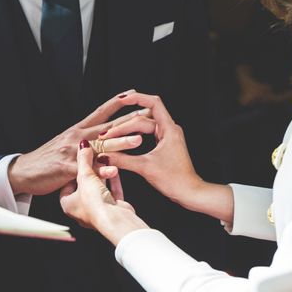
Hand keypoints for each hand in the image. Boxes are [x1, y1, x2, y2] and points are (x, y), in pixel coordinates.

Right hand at [8, 90, 149, 195]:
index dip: (117, 103)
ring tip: (138, 140)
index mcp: (77, 130)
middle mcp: (76, 137)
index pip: (101, 112)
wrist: (23, 171)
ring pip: (100, 146)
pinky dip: (102, 170)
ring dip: (120, 143)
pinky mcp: (67, 168)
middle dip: (128, 121)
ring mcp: (72, 152)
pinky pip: (87, 169)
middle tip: (147, 115)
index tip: (134, 94)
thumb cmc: (46, 161)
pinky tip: (115, 170)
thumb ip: (84, 144)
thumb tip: (101, 143)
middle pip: (107, 127)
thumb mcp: (66, 146)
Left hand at [60, 144, 148, 244]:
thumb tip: (83, 145)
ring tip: (106, 160)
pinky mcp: (112, 210)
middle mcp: (81, 210)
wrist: (114, 220)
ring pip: (100, 188)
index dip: (72, 171)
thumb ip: (84, 159)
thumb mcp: (85, 176)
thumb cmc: (94, 203)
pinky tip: (116, 169)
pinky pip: (112, 193)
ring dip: (104, 174)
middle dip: (91, 171)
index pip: (66, 184)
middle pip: (85, 185)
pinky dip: (114, 181)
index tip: (78, 159)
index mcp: (68, 205)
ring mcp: (98, 211)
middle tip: (94, 157)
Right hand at [95, 92, 234, 222]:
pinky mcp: (164, 146)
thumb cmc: (174, 180)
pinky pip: (146, 136)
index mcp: (169, 129)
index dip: (136, 99)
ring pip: (144, 127)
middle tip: (107, 134)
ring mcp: (167, 137)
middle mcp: (169, 130)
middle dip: (124, 124)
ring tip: (111, 136)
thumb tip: (103, 155)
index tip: (121, 99)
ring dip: (127, 130)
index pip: (153, 103)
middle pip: (143, 118)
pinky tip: (122, 141)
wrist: (188, 192)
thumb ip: (122, 160)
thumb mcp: (145, 168)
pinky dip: (133, 137)